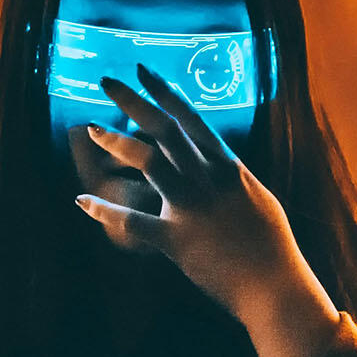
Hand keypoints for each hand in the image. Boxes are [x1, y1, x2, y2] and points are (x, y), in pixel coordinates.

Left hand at [73, 61, 325, 324]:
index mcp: (228, 167)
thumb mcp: (255, 198)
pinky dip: (105, 211)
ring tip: (93, 128)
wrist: (275, 286)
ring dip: (117, 142)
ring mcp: (192, 207)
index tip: (142, 71)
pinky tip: (82, 201)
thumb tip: (216, 162)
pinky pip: (133, 221)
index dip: (164, 92)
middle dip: (133, 101)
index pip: (191, 118)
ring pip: (148, 162)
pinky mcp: (176, 240)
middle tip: (106, 81)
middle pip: (164, 129)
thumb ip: (230, 177)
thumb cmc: (270, 246)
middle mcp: (208, 179)